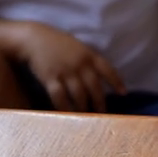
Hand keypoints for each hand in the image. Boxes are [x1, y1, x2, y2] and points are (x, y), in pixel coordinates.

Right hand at [8, 22, 124, 112]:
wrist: (34, 39)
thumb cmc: (58, 43)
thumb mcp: (78, 47)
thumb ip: (88, 60)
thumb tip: (99, 78)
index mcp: (89, 54)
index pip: (107, 69)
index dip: (116, 81)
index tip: (123, 93)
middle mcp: (80, 64)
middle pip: (94, 87)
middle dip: (100, 103)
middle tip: (103, 115)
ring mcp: (65, 71)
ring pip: (79, 95)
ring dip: (84, 108)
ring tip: (86, 118)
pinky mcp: (50, 78)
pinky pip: (60, 97)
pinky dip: (64, 108)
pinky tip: (67, 115)